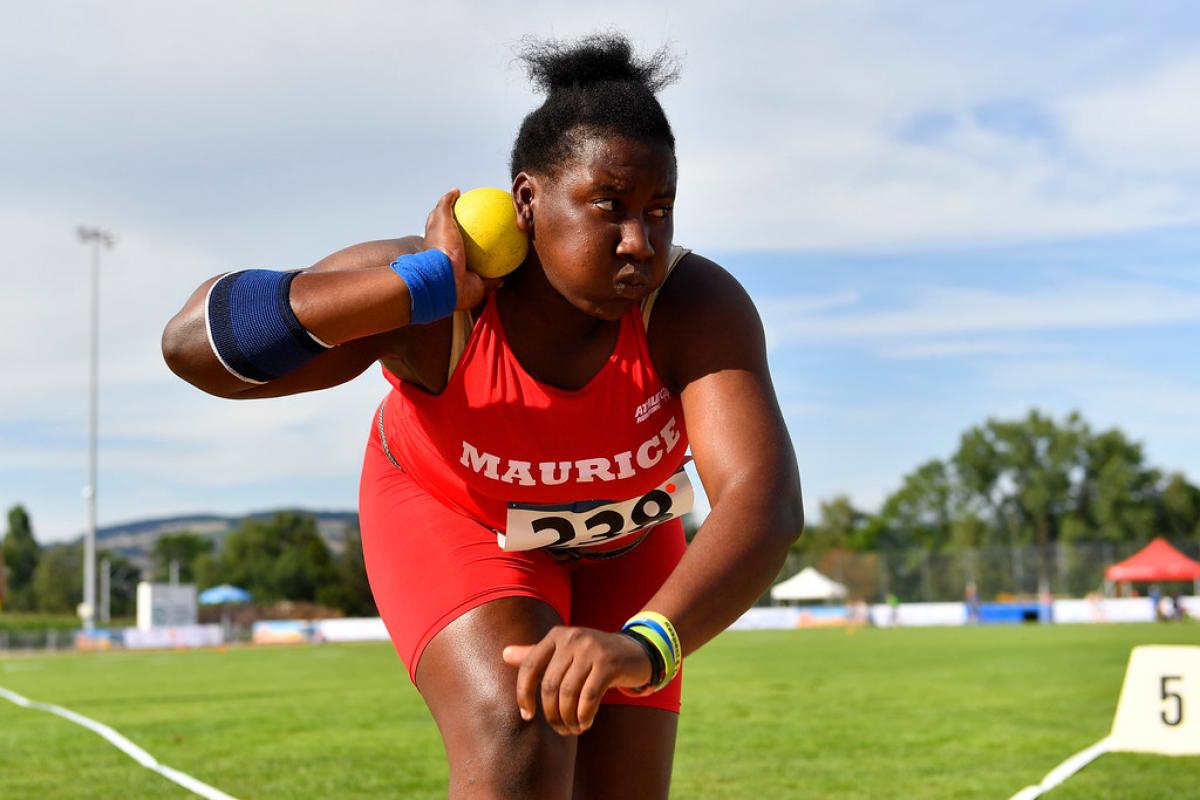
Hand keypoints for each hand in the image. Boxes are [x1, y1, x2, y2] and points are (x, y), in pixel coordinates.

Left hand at [423, 188, 503, 309]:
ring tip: (509, 247)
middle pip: (469, 248)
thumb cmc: (441, 249)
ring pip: (483, 266)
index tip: (476, 212)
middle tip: (497, 230)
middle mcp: (454, 260)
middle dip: (482, 241)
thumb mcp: (441, 220)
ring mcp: (465, 274)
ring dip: (494, 260)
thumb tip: (455, 191)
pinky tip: (514, 264)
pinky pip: (493, 281)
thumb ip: (446, 205)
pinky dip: (502, 276)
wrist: (446, 281)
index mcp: (443, 246)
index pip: (452, 230)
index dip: (462, 221)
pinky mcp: (477, 286)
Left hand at [502, 626, 652, 735]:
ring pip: (569, 693)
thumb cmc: (592, 656)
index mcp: (556, 635)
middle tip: (559, 729)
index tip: (527, 716)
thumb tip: (504, 654)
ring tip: (572, 729)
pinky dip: (584, 715)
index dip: (523, 694)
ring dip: (568, 718)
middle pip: (549, 685)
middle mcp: (572, 638)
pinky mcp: (608, 663)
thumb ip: (535, 654)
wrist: (634, 652)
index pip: (529, 666)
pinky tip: (585, 723)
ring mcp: (591, 649)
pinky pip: (589, 696)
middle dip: (551, 713)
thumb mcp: (564, 652)